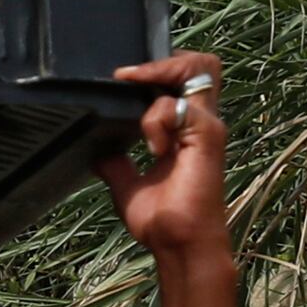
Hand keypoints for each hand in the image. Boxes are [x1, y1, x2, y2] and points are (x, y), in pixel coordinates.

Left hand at [98, 52, 228, 260]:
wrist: (178, 245)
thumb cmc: (162, 221)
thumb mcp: (127, 186)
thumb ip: (116, 165)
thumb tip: (98, 152)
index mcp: (186, 128)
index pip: (184, 76)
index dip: (157, 68)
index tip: (121, 79)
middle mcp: (200, 120)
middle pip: (199, 63)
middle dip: (163, 62)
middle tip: (130, 79)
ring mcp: (207, 125)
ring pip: (196, 70)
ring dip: (159, 80)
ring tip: (138, 112)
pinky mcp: (208, 136)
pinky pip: (178, 106)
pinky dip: (156, 119)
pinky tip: (152, 147)